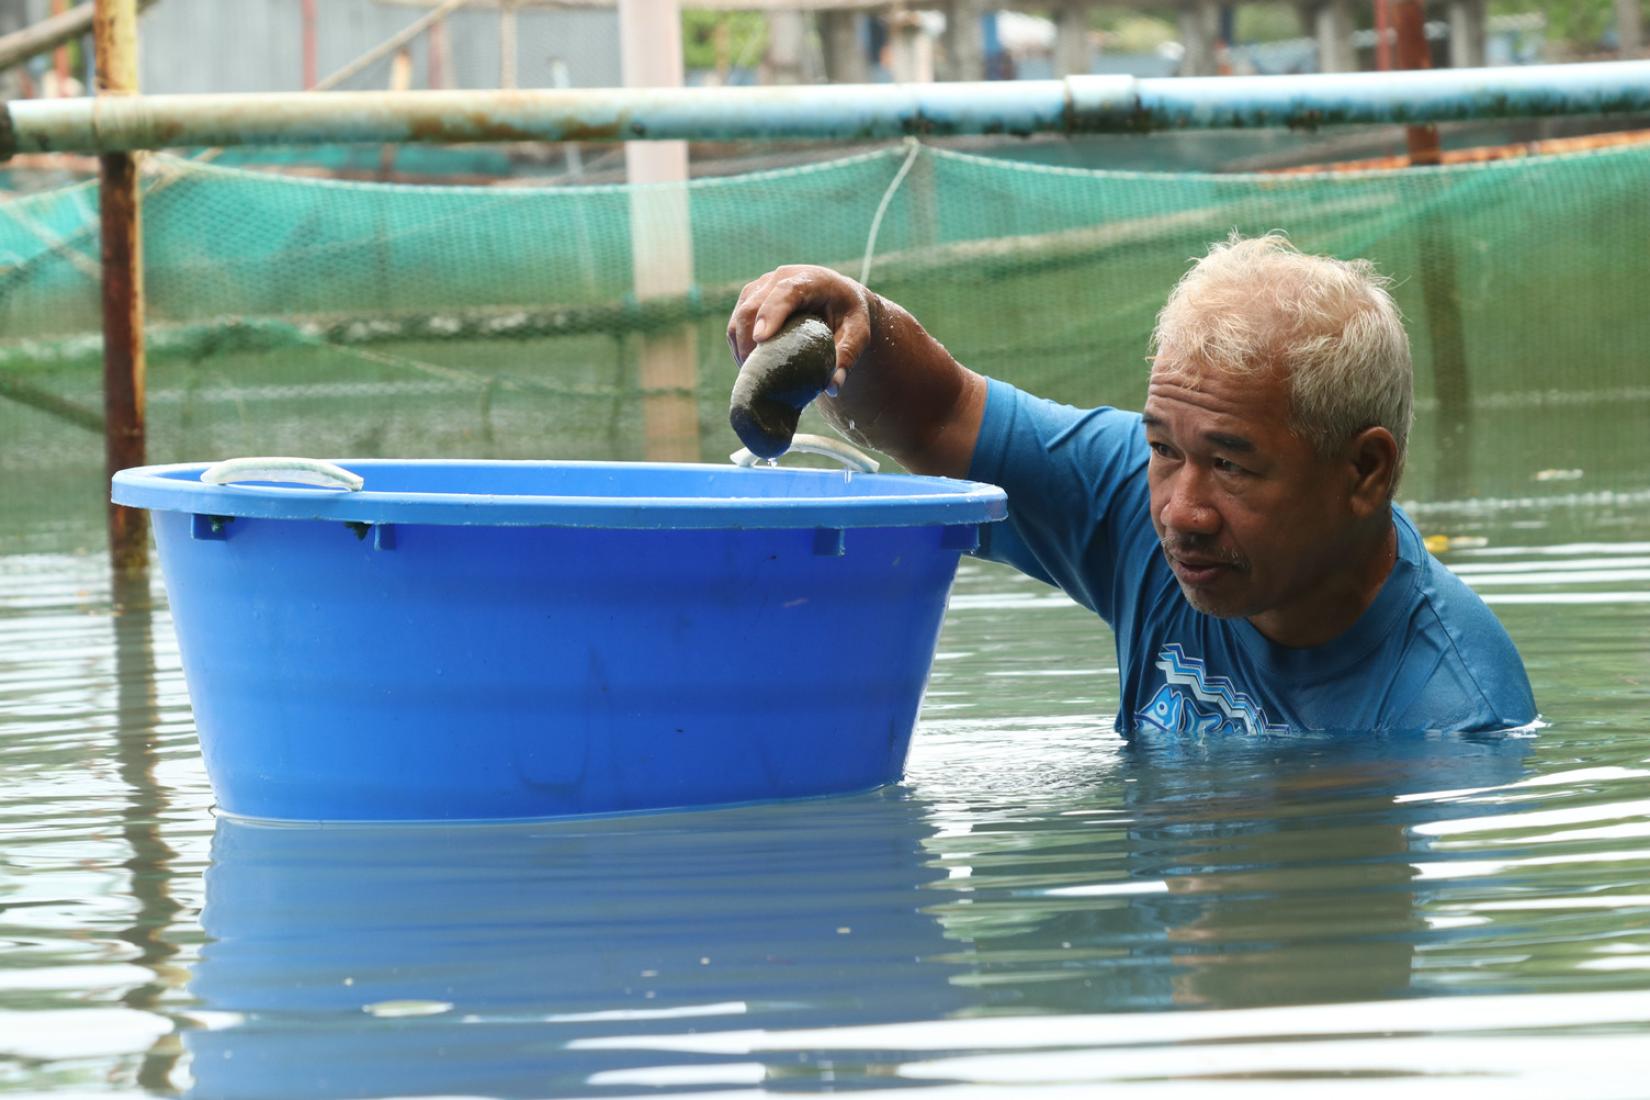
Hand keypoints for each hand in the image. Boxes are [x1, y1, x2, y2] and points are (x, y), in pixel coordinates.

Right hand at [727, 265, 874, 395]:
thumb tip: (833, 387)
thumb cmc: (849, 316)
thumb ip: (848, 357)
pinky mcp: (750, 298)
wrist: (838, 299)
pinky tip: (751, 366)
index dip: (771, 314)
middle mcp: (781, 278)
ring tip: (754, 374)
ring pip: (739, 316)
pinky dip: (739, 346)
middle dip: (748, 340)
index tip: (761, 339)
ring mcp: (762, 287)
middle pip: (753, 305)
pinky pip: (736, 323)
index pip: (786, 292)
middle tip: (755, 372)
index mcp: (811, 280)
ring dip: (741, 346)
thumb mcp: (858, 334)